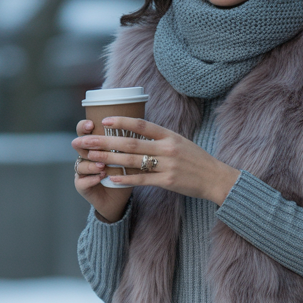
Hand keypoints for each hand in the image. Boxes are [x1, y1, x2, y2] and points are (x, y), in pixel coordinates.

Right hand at [72, 119, 131, 223]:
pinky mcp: (82, 186)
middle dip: (83, 142)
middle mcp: (85, 157)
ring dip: (91, 165)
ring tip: (102, 166)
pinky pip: (82, 181)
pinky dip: (91, 179)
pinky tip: (100, 178)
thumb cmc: (124, 175)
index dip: (85, 126)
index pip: (85, 132)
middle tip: (91, 142)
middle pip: (78, 145)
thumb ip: (128, 146)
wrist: (118, 199)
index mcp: (94, 147)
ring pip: (81, 164)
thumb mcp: (128, 158)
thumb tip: (141, 131)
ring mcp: (82, 172)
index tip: (92, 124)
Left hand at [73, 116, 240, 205]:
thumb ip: (160, 137)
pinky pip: (142, 180)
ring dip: (109, 159)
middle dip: (104, 142)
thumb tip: (138, 131)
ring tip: (92, 158)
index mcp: (169, 135)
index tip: (103, 120)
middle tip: (85, 141)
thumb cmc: (197, 160)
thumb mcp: (181, 142)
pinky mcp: (168, 181)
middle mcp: (167, 148)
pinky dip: (126, 179)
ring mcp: (167, 165)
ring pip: (132, 161)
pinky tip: (112, 179)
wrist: (217, 178)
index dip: (121, 121)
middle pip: (130, 143)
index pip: (141, 124)